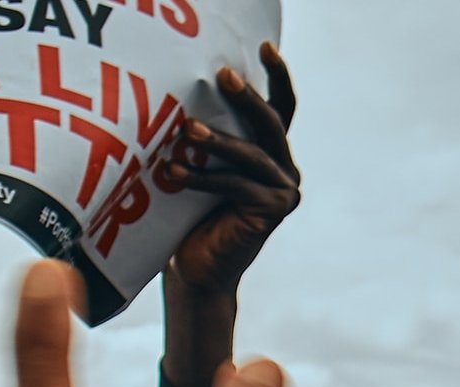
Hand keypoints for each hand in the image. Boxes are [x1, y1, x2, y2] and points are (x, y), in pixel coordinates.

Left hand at [166, 43, 299, 300]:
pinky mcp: (274, 211)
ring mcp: (284, 190)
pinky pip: (237, 185)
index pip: (280, 108)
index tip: (265, 46)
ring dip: (217, 141)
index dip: (277, 76)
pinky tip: (175, 173)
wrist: (197, 266)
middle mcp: (285, 168)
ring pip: (251, 154)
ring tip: (187, 129)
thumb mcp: (202, 163)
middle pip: (270, 123)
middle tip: (223, 77)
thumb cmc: (191, 213)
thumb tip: (183, 92)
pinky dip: (204, 177)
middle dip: (246, 97)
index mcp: (271, 152)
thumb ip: (208, 134)